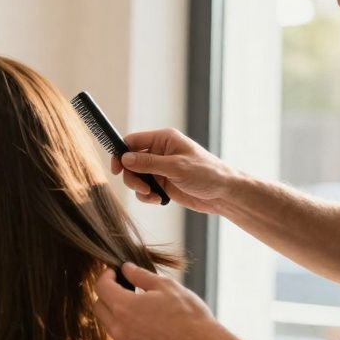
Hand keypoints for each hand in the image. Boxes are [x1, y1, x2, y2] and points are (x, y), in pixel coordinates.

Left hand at [93, 263, 233, 339]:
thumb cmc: (188, 314)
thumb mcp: (165, 286)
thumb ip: (140, 275)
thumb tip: (125, 268)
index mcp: (124, 307)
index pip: (101, 287)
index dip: (106, 276)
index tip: (115, 272)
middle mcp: (118, 328)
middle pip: (98, 306)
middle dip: (106, 293)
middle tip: (123, 286)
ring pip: (107, 323)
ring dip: (114, 311)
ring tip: (136, 303)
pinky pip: (119, 336)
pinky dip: (123, 326)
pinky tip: (143, 320)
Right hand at [112, 128, 237, 213]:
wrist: (223, 194)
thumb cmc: (207, 174)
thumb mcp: (176, 167)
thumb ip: (148, 163)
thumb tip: (124, 158)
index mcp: (164, 140)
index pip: (132, 141)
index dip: (121, 154)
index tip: (117, 169)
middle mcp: (159, 152)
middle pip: (130, 161)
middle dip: (132, 177)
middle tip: (143, 188)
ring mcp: (160, 168)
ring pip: (135, 177)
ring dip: (139, 188)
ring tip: (153, 195)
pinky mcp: (162, 183)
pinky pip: (143, 189)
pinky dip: (147, 196)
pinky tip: (159, 200)